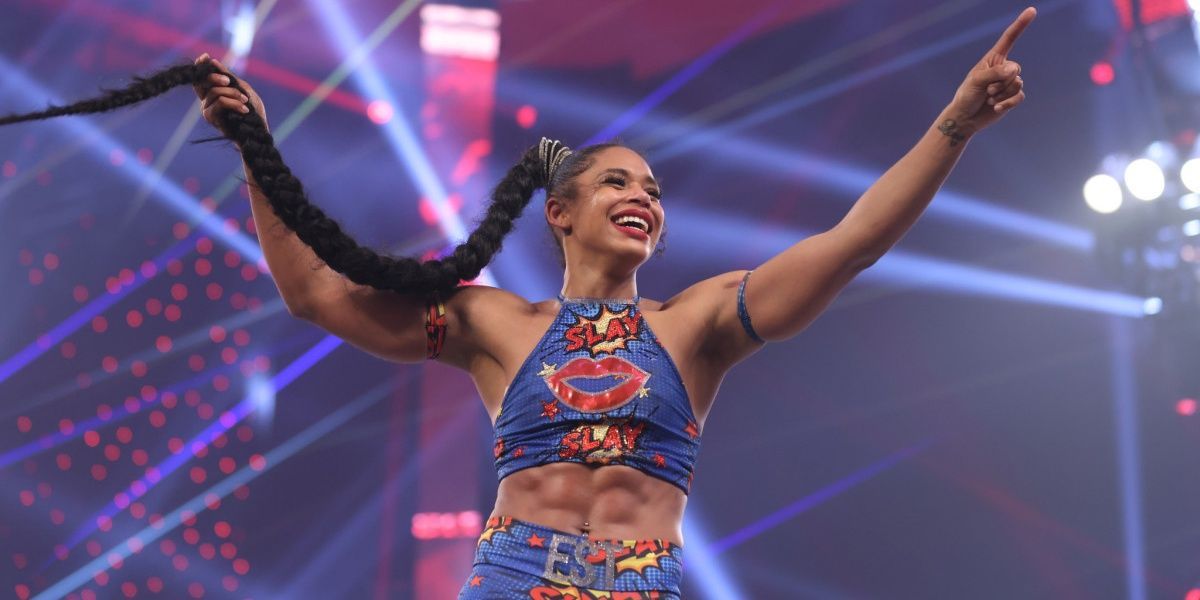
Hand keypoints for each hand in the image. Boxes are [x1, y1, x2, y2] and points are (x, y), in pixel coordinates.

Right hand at [192, 53, 267, 139]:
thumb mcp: (243, 89)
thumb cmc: (252, 110)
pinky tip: (244, 110)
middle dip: (217, 77)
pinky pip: (220, 102)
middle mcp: (206, 100)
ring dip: (233, 93)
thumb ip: (228, 77)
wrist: (257, 130)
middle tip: (228, 81)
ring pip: (215, 92)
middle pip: (203, 81)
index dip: (201, 66)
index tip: (206, 57)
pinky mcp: (210, 117)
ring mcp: (206, 108)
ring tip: (245, 101)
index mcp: (211, 92)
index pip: (201, 77)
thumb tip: (213, 61)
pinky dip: (234, 103)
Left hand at [946, 7, 1034, 134]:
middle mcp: (1003, 68)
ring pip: (1017, 83)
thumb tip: (1014, 70)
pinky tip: (995, 107)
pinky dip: (1008, 103)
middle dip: (1001, 82)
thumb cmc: (967, 96)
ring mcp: (1009, 83)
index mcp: (993, 59)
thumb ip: (995, 73)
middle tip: (986, 91)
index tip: (1032, 10)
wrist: (966, 118)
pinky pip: (1019, 96)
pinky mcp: (1012, 97)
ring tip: (988, 98)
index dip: (1020, 25)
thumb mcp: (976, 81)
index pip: (1009, 39)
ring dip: (1001, 94)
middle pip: (1015, 68)